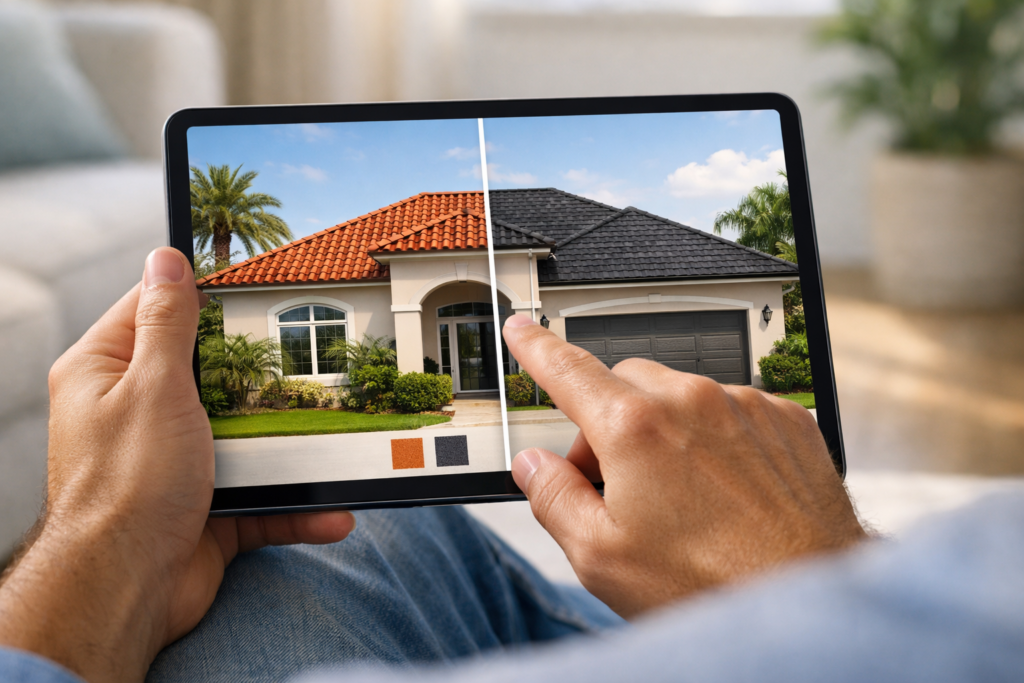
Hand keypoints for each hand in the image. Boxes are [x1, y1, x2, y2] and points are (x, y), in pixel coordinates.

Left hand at [0, 248, 354, 682]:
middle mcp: (135, 415)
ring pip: (244, 439)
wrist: (126, 592)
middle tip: (306, 353)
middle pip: (209, 374)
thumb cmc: (127, 485)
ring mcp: (172, 464)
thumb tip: (167, 258)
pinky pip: (261, 499)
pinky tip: (335, 508)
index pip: (151, 311)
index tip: (250, 282)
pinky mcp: (204, 509)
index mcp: (106, 374)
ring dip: (290, 447)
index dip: (199, 293)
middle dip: (259, 372)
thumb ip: (167, 322)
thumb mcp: (155, 386)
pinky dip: (297, 505)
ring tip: (336, 434)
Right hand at [503, 315, 864, 618]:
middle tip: (614, 483)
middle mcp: (692, 402)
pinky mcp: (787, 420)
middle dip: (610, 422)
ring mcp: (745, 406)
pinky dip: (717, 438)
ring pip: (682, 396)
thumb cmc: (712, 586)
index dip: (537, 349)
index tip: (522, 329)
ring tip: (682, 501)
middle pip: (626, 385)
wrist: (808, 601)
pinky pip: (734, 409)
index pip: (569, 371)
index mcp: (636, 429)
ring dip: (666, 430)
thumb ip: (554, 498)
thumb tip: (535, 465)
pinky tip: (726, 493)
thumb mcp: (602, 557)